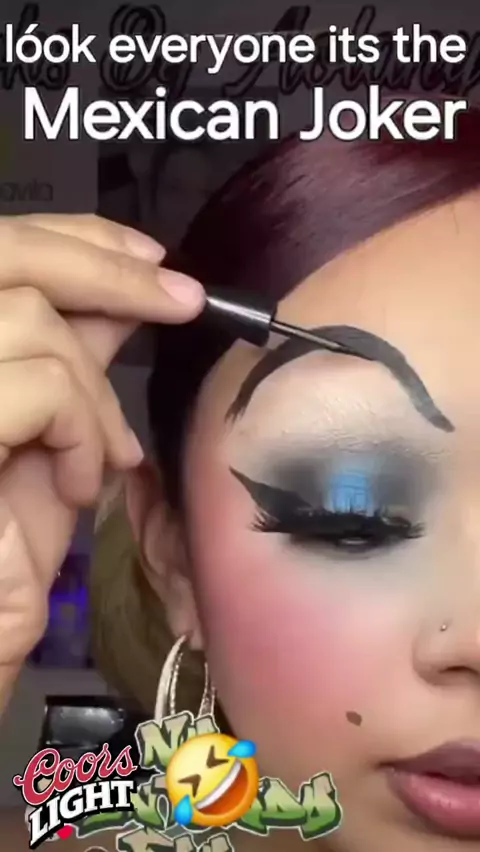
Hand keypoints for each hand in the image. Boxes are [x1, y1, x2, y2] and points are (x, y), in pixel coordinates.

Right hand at [0, 213, 203, 706]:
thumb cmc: (9, 534)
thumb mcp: (53, 427)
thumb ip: (74, 353)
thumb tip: (128, 294)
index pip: (2, 246)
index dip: (75, 237)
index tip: (149, 256)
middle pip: (6, 252)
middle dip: (106, 267)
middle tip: (181, 295)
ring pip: (32, 320)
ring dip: (94, 388)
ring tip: (107, 454)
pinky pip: (43, 388)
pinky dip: (82, 431)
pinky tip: (81, 483)